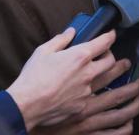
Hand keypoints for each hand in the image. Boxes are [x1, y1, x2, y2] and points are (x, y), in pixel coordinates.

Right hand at [7, 28, 130, 130]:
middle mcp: (88, 73)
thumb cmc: (32, 78)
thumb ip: (60, 40)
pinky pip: (93, 96)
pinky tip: (85, 91)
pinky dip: (91, 92)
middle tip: (107, 54)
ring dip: (110, 74)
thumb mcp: (43, 52)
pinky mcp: (83, 106)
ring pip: (106, 80)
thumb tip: (70, 32)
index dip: (110, 36)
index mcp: (80, 56)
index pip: (104, 42)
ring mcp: (87, 90)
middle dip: (111, 55)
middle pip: (111, 61)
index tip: (112, 34)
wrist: (25, 106)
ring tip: (112, 71)